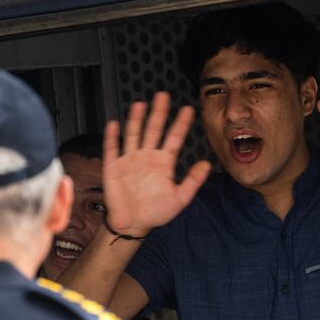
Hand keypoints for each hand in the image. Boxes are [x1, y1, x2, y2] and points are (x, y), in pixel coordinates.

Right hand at [102, 92, 210, 235]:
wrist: (132, 224)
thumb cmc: (156, 212)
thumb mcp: (179, 198)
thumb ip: (192, 181)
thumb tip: (207, 164)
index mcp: (163, 163)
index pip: (174, 139)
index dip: (181, 124)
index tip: (189, 110)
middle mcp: (147, 156)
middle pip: (154, 130)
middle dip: (159, 113)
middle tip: (164, 96)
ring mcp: (129, 159)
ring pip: (134, 134)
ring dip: (136, 120)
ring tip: (141, 104)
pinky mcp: (113, 167)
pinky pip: (112, 149)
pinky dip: (112, 137)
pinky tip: (114, 124)